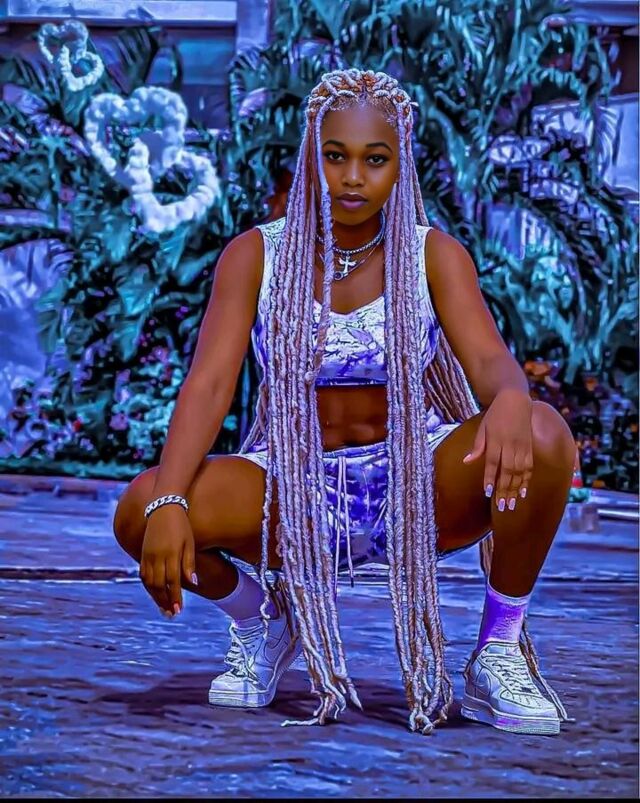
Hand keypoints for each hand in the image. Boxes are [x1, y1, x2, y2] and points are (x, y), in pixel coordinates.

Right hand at [140, 505, 197, 615]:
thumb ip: (189, 563)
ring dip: (155, 597)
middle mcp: (157, 556)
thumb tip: (193, 583)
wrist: (163, 506)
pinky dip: (148, 586)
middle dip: (164, 601)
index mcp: (171, 554)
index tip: (178, 610)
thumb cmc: (181, 525)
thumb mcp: (190, 542)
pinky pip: (143, 574)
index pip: (172, 582)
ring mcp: (148, 555)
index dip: (175, 597)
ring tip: (163, 608)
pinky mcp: (142, 552)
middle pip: (158, 585)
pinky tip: (153, 592)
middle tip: (171, 614)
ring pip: (149, 582)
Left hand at [462, 388, 532, 511]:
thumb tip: (466, 461)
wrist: (515, 400)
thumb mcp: (483, 427)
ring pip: (519, 472)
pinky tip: (523, 493)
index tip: (488, 492)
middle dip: (504, 490)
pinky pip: (529, 467)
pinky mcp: (529, 448)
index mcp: (496, 440)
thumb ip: (477, 446)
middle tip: (501, 506)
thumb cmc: (495, 415)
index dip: (490, 478)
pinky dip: (526, 480)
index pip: (493, 463)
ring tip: (511, 504)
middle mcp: (510, 445)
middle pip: (507, 471)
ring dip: (515, 489)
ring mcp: (522, 447)